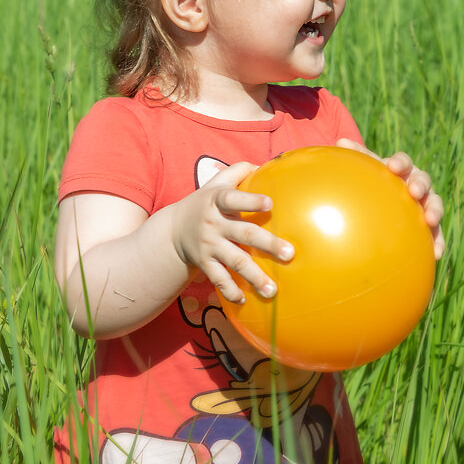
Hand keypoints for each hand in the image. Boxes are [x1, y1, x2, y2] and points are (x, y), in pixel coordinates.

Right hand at [168, 161, 294, 303]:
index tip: (270, 203)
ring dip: (254, 276)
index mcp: (217, 201)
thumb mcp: (216, 183)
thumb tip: (266, 163)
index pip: (234, 199)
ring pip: (234, 262)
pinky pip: (218, 279)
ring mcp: (209, 246)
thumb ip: (238, 170)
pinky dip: (230, 290)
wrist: (173, 229)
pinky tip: (244, 300)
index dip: (250, 201)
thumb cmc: (206, 202)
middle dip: (267, 244)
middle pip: (243, 234)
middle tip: (290, 254)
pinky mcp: (205, 263)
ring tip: (273, 290)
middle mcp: (213, 224)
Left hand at [336, 139, 445, 259]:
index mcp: (401, 170)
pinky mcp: (429, 226)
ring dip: (435, 210)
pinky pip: (436, 234)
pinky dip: (438, 242)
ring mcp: (425, 204)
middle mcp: (416, 184)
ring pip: (435, 204)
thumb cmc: (372, 183)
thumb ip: (355, 157)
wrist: (382, 202)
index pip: (403, 162)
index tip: (393, 167)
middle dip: (421, 184)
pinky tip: (436, 254)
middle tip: (414, 191)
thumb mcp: (364, 171)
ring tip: (431, 220)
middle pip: (423, 180)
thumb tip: (340, 141)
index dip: (400, 163)